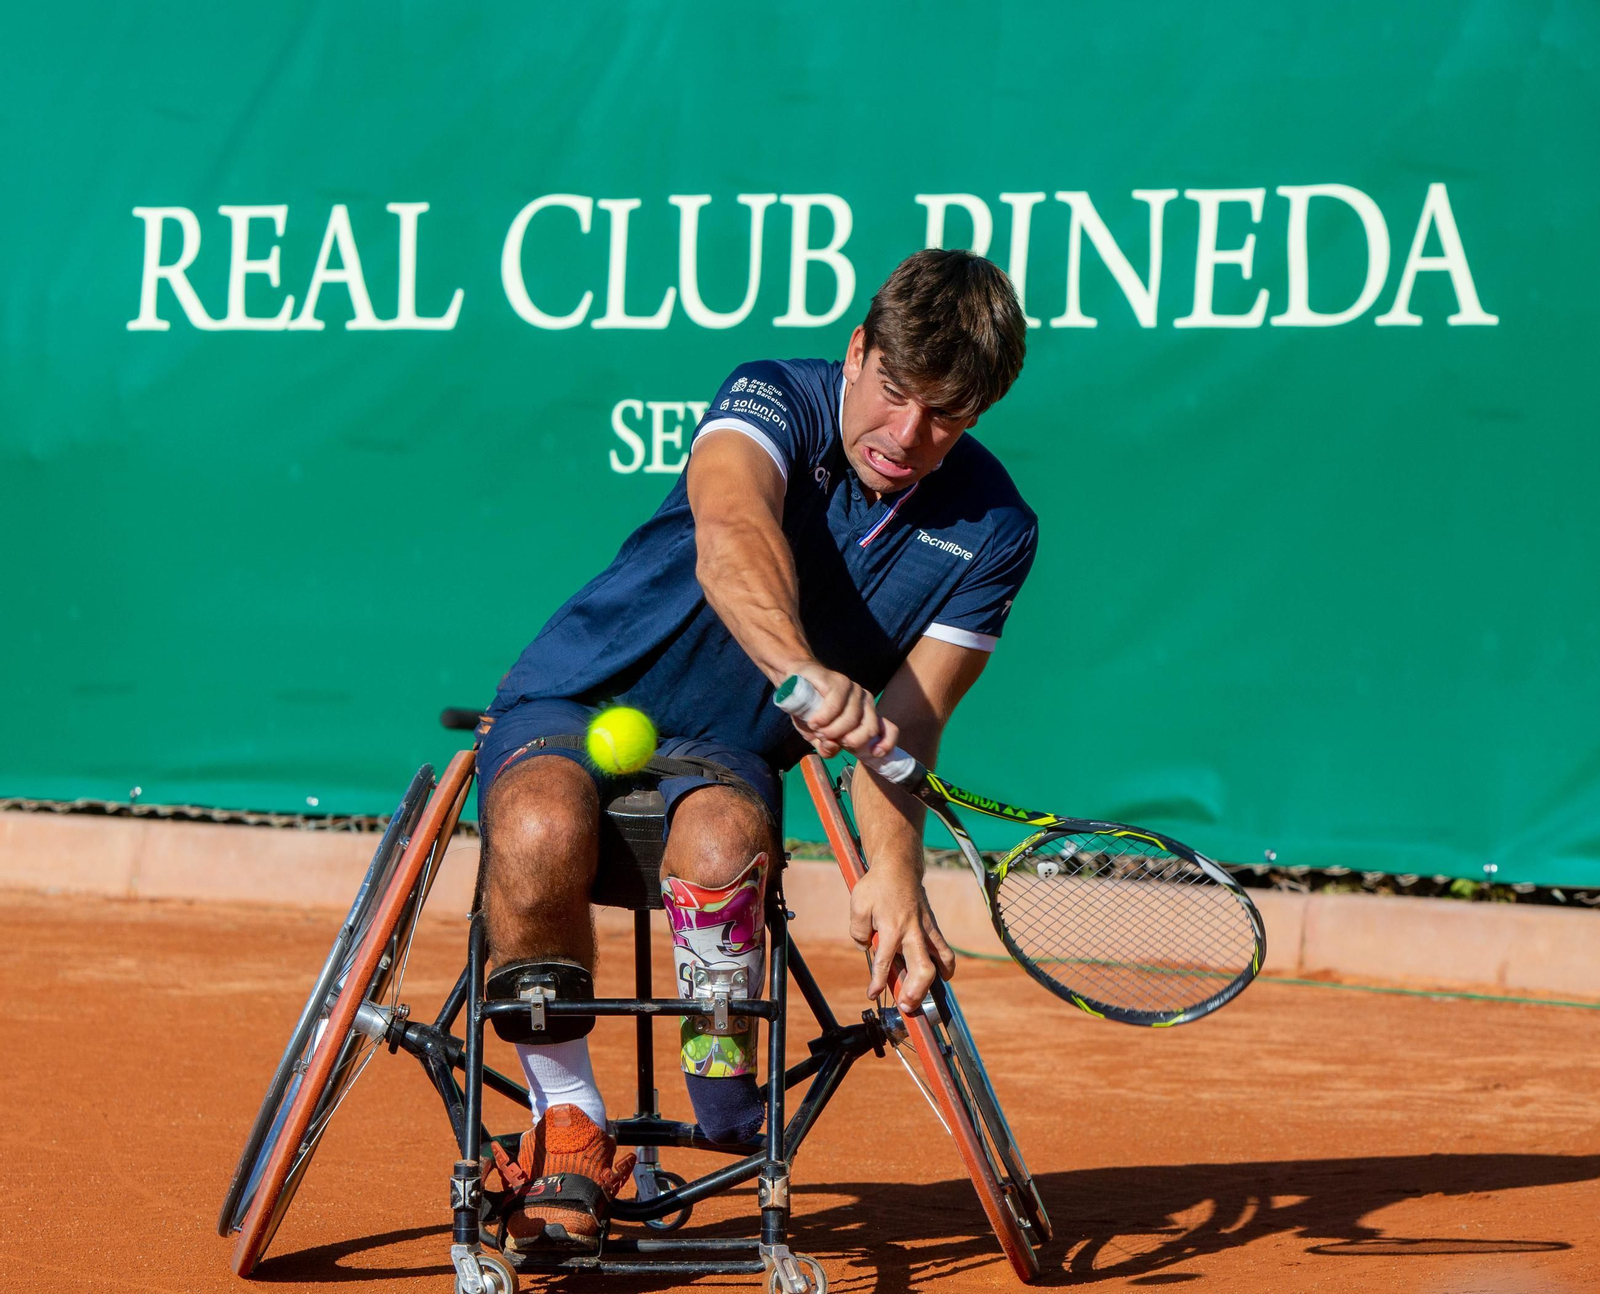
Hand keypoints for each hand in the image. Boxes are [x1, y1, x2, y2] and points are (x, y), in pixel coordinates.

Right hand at [787, 663, 898, 759]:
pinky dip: (824, 718)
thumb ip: (827, 747)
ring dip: (831, 730)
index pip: (889, 730)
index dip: (886, 743)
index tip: (873, 753)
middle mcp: (865, 702)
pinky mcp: (840, 682)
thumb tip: (832, 748)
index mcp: (866, 716)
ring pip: (852, 718)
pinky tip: (814, 721)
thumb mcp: (818, 736)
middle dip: (849, 741)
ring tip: (816, 728)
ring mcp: (854, 690)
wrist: (793, 685)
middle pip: (870, 728)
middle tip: (828, 739)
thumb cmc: (810, 712)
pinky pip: (836, 705)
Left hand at [848, 864, 956, 1013]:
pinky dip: (945, 965)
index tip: (873, 994)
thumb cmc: (876, 886)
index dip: (878, 982)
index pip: (884, 962)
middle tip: (907, 1006)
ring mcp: (926, 930)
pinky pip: (944, 950)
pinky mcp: (932, 927)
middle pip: (922, 968)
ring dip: (934, 983)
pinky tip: (941, 977)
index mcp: (891, 929)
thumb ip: (858, 931)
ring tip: (925, 997)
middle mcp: (912, 932)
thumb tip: (865, 947)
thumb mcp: (858, 906)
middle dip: (916, 991)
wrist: (899, 867)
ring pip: (940, 961)